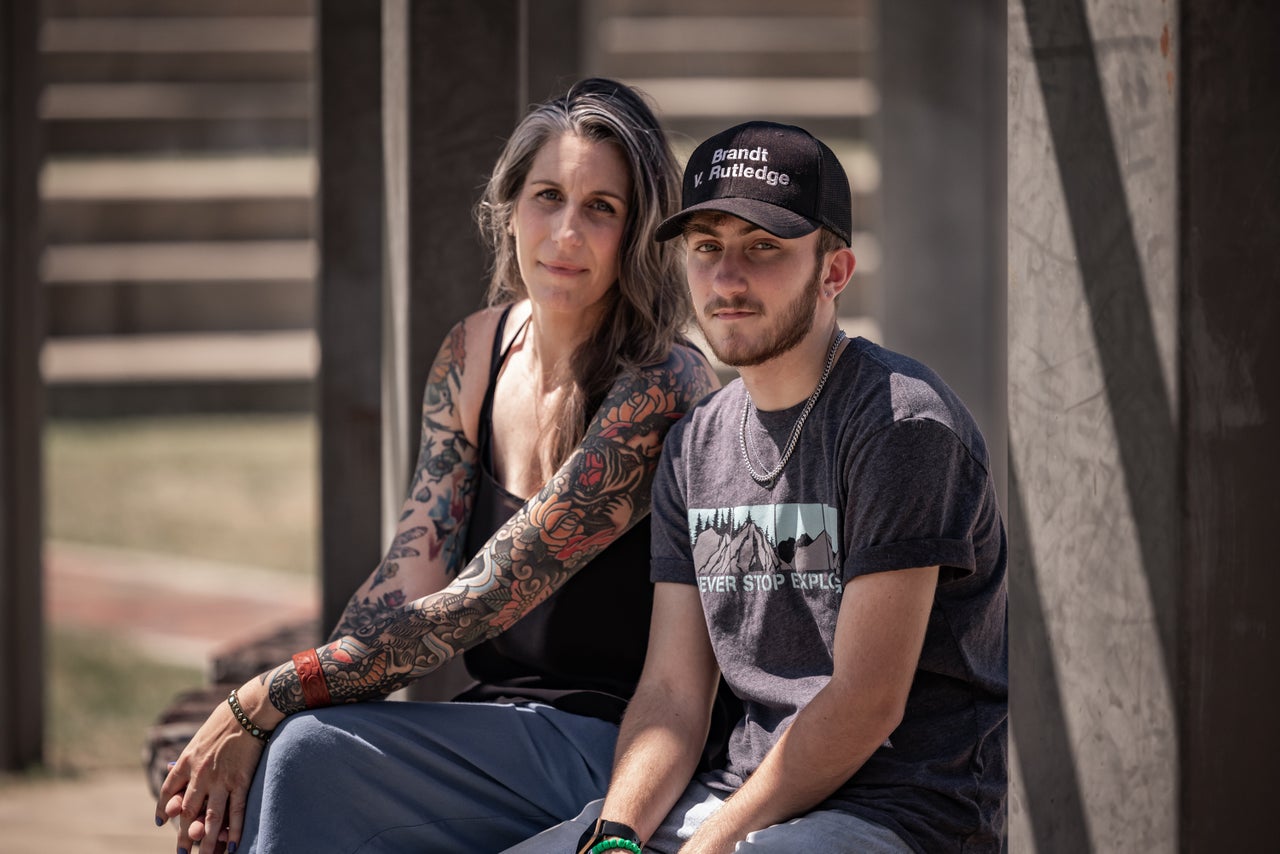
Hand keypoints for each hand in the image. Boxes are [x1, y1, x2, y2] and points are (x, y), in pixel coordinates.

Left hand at [155, 692, 268, 852]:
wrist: (250, 708)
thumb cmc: (226, 718)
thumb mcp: (200, 735)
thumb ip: (191, 755)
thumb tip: (176, 766)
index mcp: (186, 760)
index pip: (168, 790)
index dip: (164, 808)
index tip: (161, 821)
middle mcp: (200, 774)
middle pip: (188, 811)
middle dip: (183, 834)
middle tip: (182, 852)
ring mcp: (221, 779)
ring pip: (211, 817)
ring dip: (207, 840)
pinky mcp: (241, 780)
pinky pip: (237, 810)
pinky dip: (234, 830)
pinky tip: (232, 845)